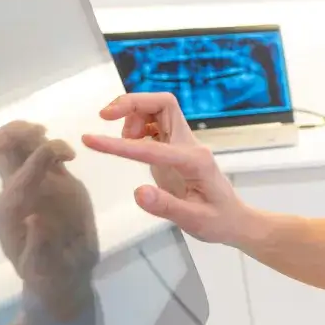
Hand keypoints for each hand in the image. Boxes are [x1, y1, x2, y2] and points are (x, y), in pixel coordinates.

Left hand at [0, 123, 99, 319]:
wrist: (59, 277)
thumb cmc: (52, 275)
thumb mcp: (46, 269)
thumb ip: (40, 246)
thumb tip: (36, 220)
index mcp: (10, 210)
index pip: (21, 174)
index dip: (42, 156)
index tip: (69, 156)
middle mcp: (12, 193)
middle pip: (0, 146)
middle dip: (18, 131)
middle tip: (46, 134)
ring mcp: (27, 186)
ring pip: (14, 145)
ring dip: (34, 135)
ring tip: (63, 151)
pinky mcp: (44, 184)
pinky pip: (36, 155)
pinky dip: (48, 147)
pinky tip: (66, 158)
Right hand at [82, 93, 254, 244]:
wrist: (235, 220)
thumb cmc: (218, 222)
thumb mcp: (193, 221)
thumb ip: (167, 206)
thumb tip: (138, 192)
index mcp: (194, 161)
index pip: (152, 147)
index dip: (119, 144)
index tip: (89, 139)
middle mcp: (191, 145)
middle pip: (164, 104)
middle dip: (132, 102)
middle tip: (103, 116)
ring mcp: (185, 144)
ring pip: (159, 109)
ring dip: (134, 113)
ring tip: (123, 140)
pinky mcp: (177, 147)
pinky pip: (157, 122)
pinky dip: (138, 123)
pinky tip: (131, 142)